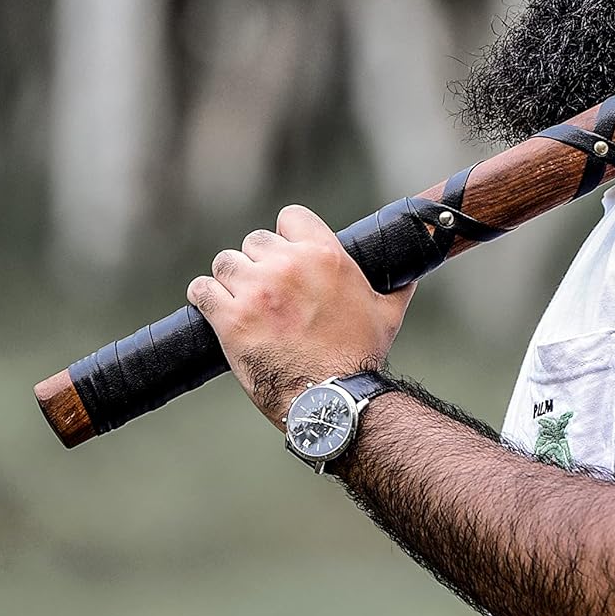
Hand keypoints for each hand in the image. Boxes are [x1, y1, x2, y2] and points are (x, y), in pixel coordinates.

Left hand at [187, 204, 414, 427]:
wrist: (332, 398)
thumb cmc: (360, 356)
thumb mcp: (388, 314)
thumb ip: (398, 288)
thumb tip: (411, 277)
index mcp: (325, 255)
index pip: (290, 216)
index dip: (285, 234)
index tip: (284, 253)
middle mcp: (288, 265)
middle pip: (254, 241)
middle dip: (257, 261)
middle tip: (263, 287)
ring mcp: (257, 291)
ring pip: (225, 263)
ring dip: (229, 278)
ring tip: (237, 298)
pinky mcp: (231, 319)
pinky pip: (203, 291)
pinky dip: (204, 297)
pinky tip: (213, 307)